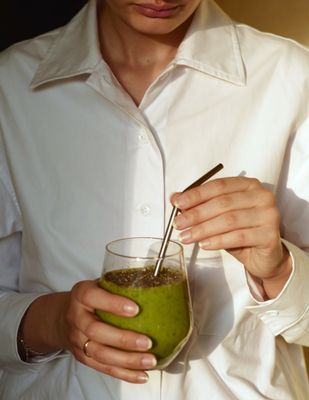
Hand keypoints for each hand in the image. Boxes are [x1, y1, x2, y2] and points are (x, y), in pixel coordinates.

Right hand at [21, 280, 155, 382]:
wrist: (63, 317)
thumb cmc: (91, 298)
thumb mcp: (100, 284)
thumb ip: (119, 284)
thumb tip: (156, 283)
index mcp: (81, 294)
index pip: (93, 297)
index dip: (113, 304)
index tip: (135, 309)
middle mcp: (76, 317)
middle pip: (96, 332)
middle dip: (123, 339)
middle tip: (147, 342)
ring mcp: (77, 340)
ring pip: (100, 354)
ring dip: (127, 360)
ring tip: (150, 361)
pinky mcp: (83, 357)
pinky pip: (103, 368)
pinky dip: (124, 374)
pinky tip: (141, 375)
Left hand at [171, 176, 291, 297]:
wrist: (263, 256)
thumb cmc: (241, 232)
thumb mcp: (217, 216)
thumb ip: (199, 205)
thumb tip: (175, 198)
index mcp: (248, 185)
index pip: (219, 186)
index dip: (197, 195)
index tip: (178, 204)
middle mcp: (261, 196)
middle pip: (223, 203)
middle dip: (196, 214)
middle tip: (178, 224)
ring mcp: (269, 214)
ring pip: (229, 220)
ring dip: (203, 229)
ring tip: (186, 237)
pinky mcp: (270, 235)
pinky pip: (238, 236)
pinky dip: (218, 241)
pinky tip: (204, 245)